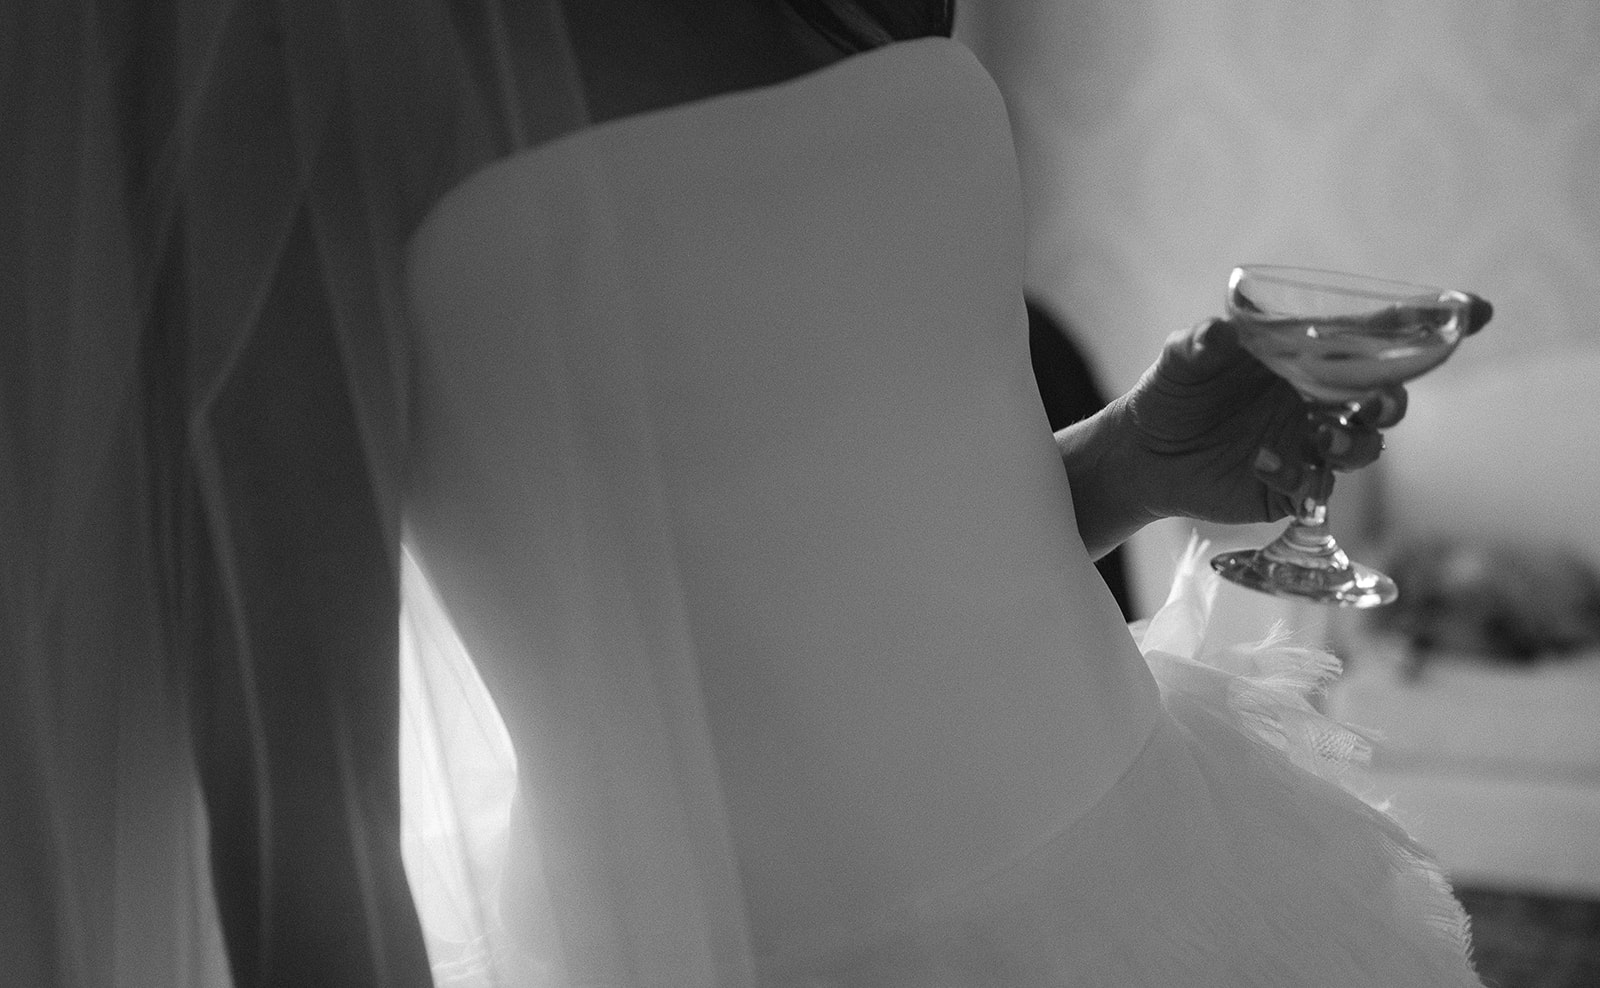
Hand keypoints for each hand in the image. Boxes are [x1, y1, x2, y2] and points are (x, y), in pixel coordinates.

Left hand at [1117, 317, 1402, 524]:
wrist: (1142, 452)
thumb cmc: (1171, 391)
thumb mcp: (1180, 360)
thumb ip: (1200, 344)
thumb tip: (1218, 332)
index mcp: (1306, 358)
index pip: (1370, 339)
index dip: (1419, 325)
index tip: (1467, 313)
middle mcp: (1318, 400)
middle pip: (1382, 398)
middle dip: (1391, 401)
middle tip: (1375, 404)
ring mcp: (1309, 445)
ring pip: (1361, 447)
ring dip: (1352, 443)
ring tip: (1320, 438)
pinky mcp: (1291, 488)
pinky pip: (1315, 488)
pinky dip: (1299, 477)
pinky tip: (1263, 464)